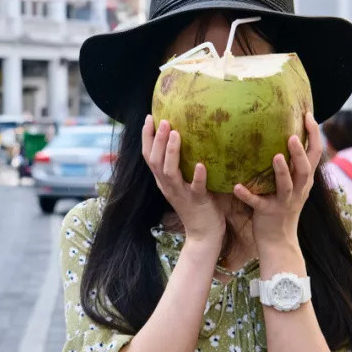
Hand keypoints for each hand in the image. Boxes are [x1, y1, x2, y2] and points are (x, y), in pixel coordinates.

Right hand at [142, 116, 225, 249]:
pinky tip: (202, 164)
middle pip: (155, 161)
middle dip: (156, 140)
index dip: (147, 137)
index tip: (149, 118)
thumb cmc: (198, 204)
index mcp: (163, 180)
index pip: (148, 156)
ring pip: (170, 172)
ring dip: (171, 152)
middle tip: (163, 120)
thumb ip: (183, 164)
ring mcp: (181, 194)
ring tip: (176, 134)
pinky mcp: (197, 202)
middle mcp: (168, 186)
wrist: (204, 234)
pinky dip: (198, 176)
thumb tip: (192, 137)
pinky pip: (196, 188)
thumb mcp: (184, 182)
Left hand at [233, 112, 321, 249]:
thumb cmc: (280, 208)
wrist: (278, 242)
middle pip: (306, 168)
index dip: (314, 135)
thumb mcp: (290, 186)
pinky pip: (258, 203)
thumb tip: (281, 137)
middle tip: (293, 134)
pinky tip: (236, 187)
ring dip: (282, 171)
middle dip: (300, 151)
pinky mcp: (268, 213)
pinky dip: (248, 195)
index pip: (314, 154)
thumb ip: (289, 166)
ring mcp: (284, 202)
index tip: (308, 115)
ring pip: (287, 185)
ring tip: (276, 156)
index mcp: (304, 180)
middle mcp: (298, 190)